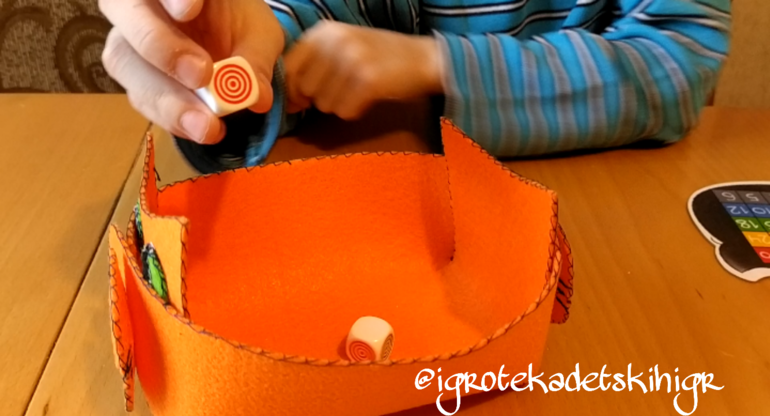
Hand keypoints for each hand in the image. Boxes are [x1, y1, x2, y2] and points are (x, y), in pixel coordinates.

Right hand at [100, 0, 283, 143]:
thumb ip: (256, 59)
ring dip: (165, 98)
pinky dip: (170, 116)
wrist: (229, 46)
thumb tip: (258, 97)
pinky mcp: (129, 76)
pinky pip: (138, 95)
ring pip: (123, 60)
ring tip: (205, 125)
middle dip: (161, 45)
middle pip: (124, 12)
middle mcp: (138, 3)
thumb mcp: (259, 37)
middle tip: (200, 75)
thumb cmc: (239, 27)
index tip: (189, 10)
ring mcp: (126, 38)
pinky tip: (199, 129)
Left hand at [284, 22, 442, 119]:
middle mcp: (334, 41)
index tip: (305, 99)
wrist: (423, 59)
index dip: (294, 89)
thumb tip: (289, 100)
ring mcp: (352, 59)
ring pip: (324, 103)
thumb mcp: (342, 46)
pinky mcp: (368, 81)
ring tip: (358, 92)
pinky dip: (355, 111)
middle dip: (320, 99)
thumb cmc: (380, 56)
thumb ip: (313, 64)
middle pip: (306, 89)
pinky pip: (345, 111)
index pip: (289, 67)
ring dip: (339, 106)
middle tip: (343, 92)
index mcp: (323, 31)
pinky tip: (368, 99)